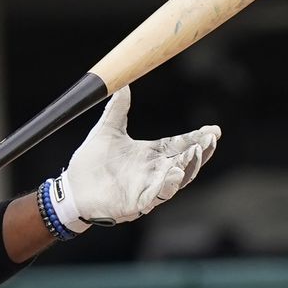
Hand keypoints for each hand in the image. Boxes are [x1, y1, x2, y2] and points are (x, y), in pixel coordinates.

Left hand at [47, 87, 219, 232]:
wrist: (72, 187)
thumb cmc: (91, 162)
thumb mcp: (106, 131)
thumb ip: (117, 110)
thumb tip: (123, 85)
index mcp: (149, 154)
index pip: (179, 145)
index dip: (197, 138)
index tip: (214, 130)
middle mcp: (152, 172)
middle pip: (184, 163)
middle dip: (199, 153)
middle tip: (210, 140)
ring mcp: (146, 188)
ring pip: (174, 181)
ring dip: (186, 168)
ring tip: (195, 154)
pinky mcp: (135, 203)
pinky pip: (155, 196)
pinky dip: (166, 186)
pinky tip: (174, 174)